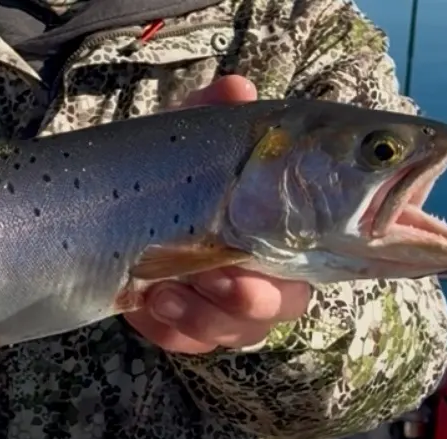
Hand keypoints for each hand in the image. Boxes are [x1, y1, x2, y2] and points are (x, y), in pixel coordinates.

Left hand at [123, 76, 311, 354]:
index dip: (324, 264)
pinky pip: (188, 342)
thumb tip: (235, 89)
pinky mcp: (185, 327)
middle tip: (220, 277)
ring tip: (166, 290)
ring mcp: (226, 306)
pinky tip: (147, 301)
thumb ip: (215, 113)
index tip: (283, 249)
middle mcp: (268, 273)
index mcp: (289, 229)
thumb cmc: (175, 168)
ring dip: (202, 315)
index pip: (331, 256)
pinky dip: (169, 326)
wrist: (115, 205)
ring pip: (237, 332)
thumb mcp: (193, 134)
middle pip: (285, 307)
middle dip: (251, 299)